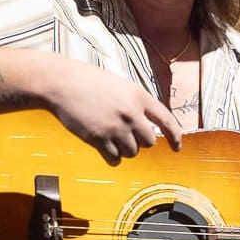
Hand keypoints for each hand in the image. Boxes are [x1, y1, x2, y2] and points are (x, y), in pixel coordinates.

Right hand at [41, 57, 181, 164]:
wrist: (63, 82)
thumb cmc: (90, 81)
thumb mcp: (121, 85)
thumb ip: (136, 103)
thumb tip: (148, 124)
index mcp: (140, 96)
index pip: (167, 120)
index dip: (175, 136)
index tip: (176, 147)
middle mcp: (131, 113)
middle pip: (150, 141)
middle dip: (141, 141)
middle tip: (128, 134)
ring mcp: (115, 127)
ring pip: (133, 152)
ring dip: (126, 149)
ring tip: (113, 137)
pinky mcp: (99, 139)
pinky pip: (115, 159)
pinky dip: (113, 157)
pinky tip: (106, 149)